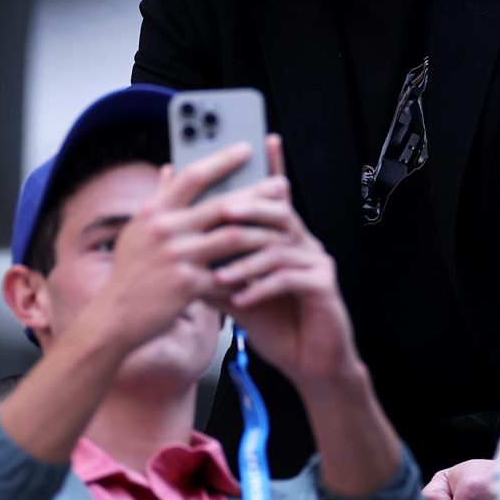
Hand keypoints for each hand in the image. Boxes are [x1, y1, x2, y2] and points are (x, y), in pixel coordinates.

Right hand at [87, 142, 281, 352]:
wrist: (115, 316)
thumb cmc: (130, 272)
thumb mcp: (137, 230)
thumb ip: (158, 198)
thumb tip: (169, 168)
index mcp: (153, 212)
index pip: (193, 175)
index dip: (222, 159)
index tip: (246, 149)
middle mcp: (164, 230)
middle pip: (222, 204)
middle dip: (257, 193)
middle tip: (281, 185)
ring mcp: (176, 257)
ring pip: (234, 238)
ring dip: (263, 233)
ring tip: (284, 228)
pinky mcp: (188, 285)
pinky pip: (229, 274)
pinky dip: (249, 273)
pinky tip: (267, 270)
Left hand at [212, 136, 355, 387]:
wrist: (306, 360)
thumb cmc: (271, 318)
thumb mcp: (235, 287)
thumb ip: (211, 260)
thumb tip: (175, 239)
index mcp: (282, 235)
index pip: (273, 195)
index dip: (270, 165)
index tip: (257, 139)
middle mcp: (303, 240)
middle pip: (277, 211)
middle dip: (247, 208)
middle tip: (221, 210)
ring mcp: (317, 261)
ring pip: (279, 246)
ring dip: (246, 260)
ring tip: (219, 274)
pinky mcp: (323, 285)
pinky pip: (289, 278)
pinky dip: (261, 287)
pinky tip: (241, 298)